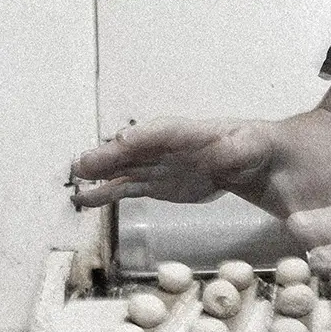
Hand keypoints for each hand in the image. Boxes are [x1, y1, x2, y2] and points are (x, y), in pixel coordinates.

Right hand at [70, 117, 286, 215]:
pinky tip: (85, 199)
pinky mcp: (156, 183)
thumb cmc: (253, 147)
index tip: (124, 140)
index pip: (168, 131)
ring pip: (126, 167)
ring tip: (77, 178)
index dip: (146, 135)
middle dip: (112, 154)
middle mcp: (170, 145)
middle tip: (85, 162)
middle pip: (138, 148)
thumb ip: (236, 152)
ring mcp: (160, 164)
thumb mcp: (252, 147)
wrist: (253, 159)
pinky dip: (107, 193)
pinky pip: (128, 187)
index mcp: (196, 132)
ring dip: (102, 172)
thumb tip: (222, 157)